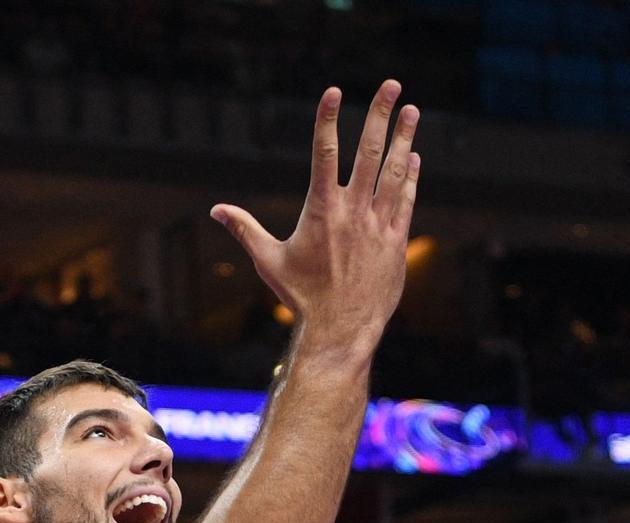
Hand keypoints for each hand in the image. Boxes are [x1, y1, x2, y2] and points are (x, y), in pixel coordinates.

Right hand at [211, 81, 421, 355]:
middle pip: (369, 152)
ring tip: (412, 110)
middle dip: (380, 115)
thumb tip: (216, 210)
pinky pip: (406, 201)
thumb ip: (245, 229)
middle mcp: (353, 212)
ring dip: (404, 138)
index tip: (334, 91)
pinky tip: (413, 157)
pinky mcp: (396, 243)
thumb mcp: (268, 261)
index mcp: (321, 210)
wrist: (340, 331)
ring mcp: (378, 226)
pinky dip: (411, 177)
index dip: (328, 119)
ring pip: (394, 172)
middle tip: (391, 85)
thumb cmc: (301, 297)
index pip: (324, 153)